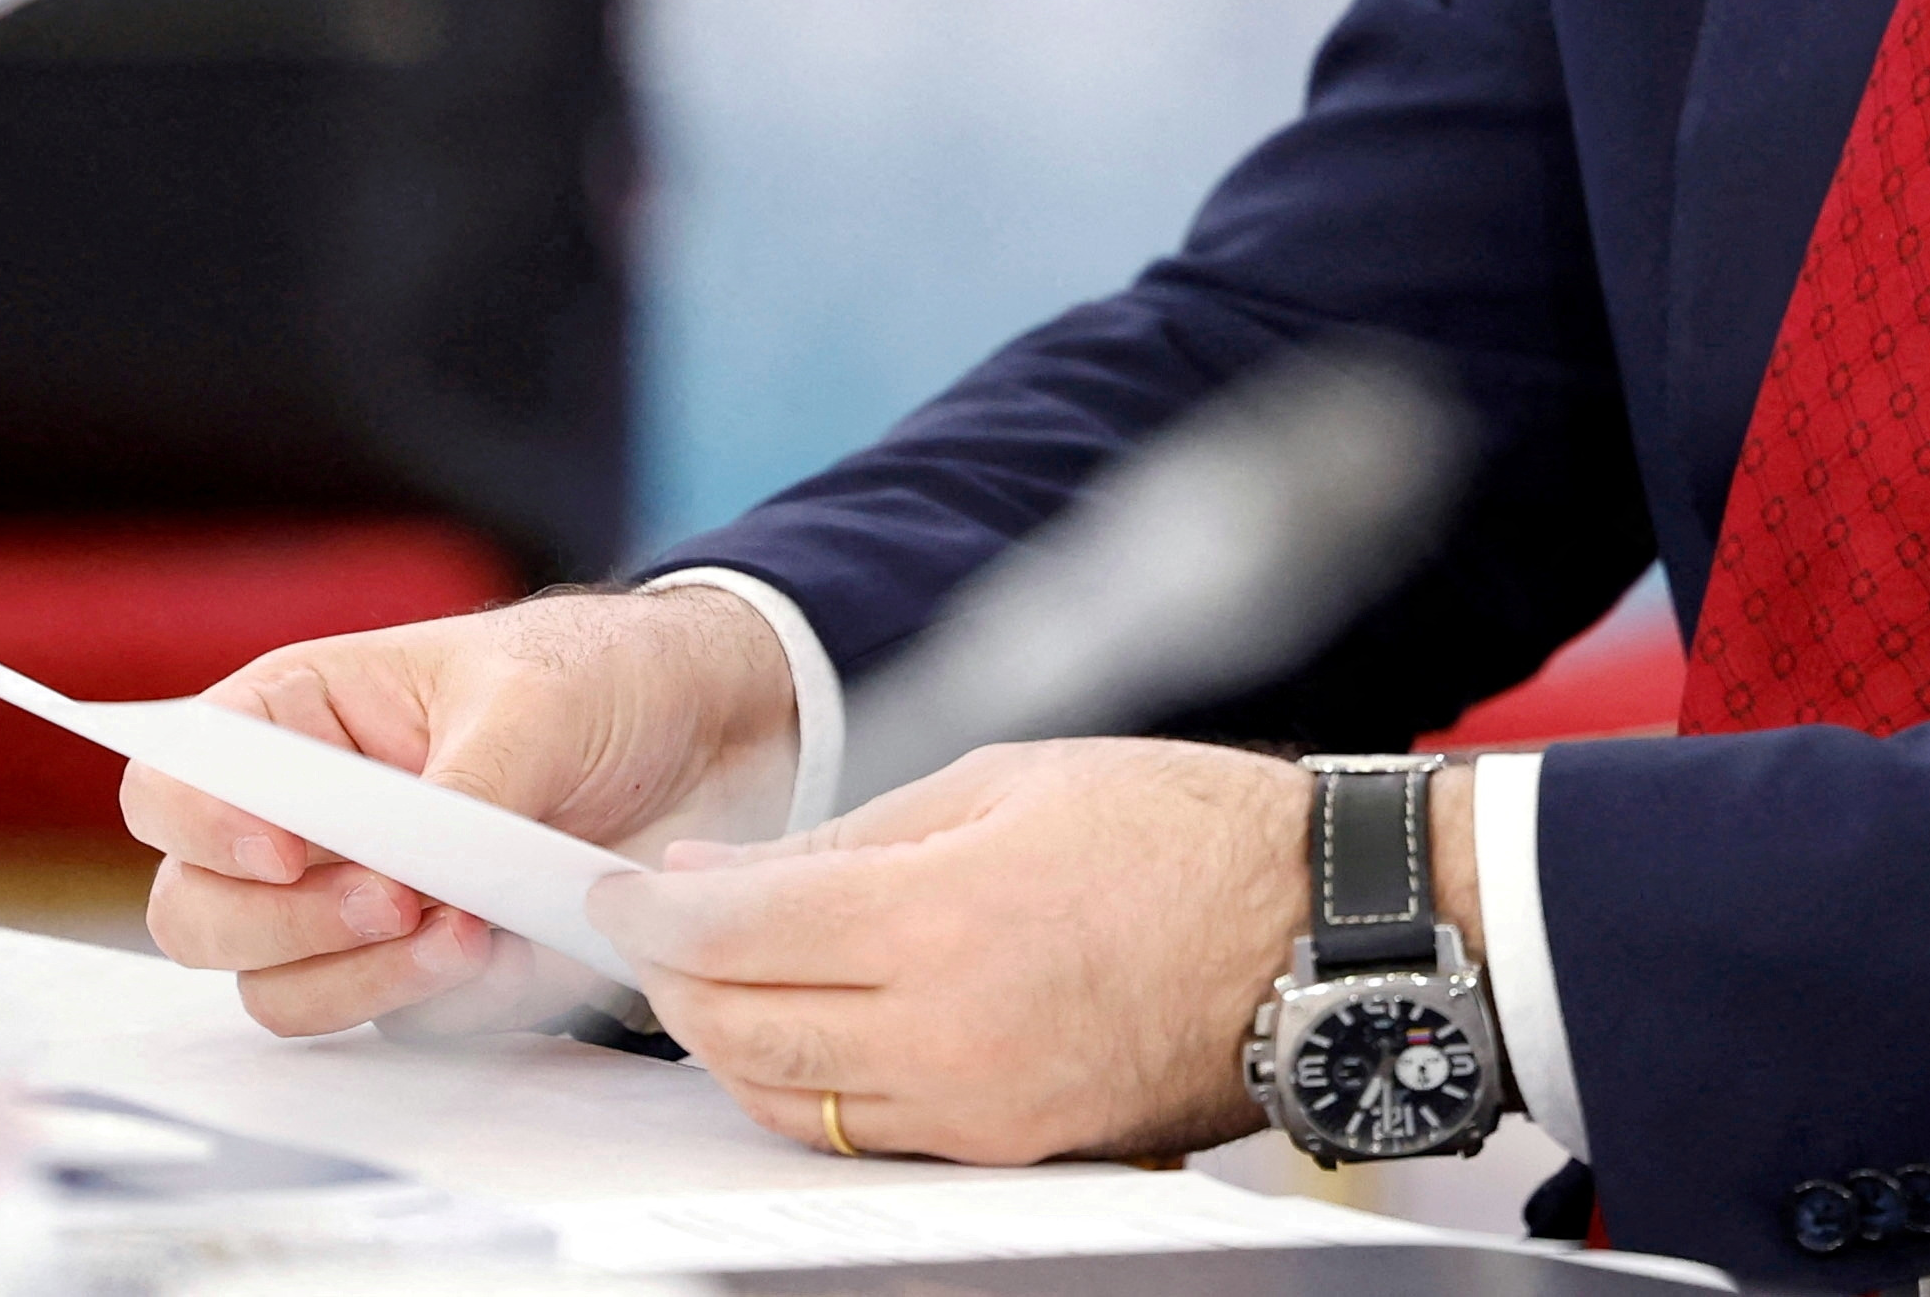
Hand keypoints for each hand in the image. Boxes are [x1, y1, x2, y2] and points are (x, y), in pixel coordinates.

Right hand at [125, 586, 800, 1037]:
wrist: (708, 733)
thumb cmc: (599, 678)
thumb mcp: (533, 699)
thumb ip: (459, 786)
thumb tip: (413, 876)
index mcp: (295, 721)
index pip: (172, 784)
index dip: (201, 828)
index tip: (285, 850)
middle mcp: (301, 824)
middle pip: (198, 914)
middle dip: (289, 923)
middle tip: (397, 900)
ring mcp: (351, 906)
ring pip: (281, 989)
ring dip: (362, 977)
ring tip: (472, 932)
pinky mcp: (417, 969)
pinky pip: (386, 1022)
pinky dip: (438, 1002)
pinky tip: (512, 950)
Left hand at [593, 743, 1483, 1165]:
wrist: (1314, 929)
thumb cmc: (1182, 829)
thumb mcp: (1008, 778)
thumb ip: (849, 834)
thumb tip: (717, 879)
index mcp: (946, 916)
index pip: (735, 935)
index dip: (650, 917)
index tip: (615, 893)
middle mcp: (949, 1031)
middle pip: (737, 1031)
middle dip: (672, 982)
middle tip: (656, 932)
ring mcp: (979, 1108)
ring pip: (783, 1100)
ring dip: (726, 1041)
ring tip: (722, 978)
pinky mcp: (1012, 1150)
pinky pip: (859, 1134)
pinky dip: (805, 1084)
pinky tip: (805, 1028)